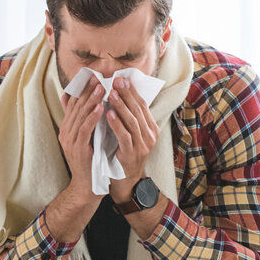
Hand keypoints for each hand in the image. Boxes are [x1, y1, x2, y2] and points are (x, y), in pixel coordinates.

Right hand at [58, 75, 104, 198]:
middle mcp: (66, 132)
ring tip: (101, 88)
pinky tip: (101, 108)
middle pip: (77, 107)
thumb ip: (80, 120)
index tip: (94, 77)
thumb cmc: (89, 161)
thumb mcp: (84, 138)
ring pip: (80, 116)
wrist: (86, 186)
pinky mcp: (78, 148)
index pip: (74, 104)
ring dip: (91, 101)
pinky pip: (85, 129)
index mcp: (67, 128)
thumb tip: (70, 99)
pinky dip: (92, 117)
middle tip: (99, 78)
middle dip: (88, 91)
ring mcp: (70, 140)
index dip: (83, 90)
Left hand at [105, 76, 159, 203]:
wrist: (124, 181)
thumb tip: (116, 94)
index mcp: (151, 128)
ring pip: (132, 121)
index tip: (121, 78)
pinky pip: (125, 136)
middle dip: (126, 94)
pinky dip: (116, 124)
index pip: (141, 105)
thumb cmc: (123, 154)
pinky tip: (108, 114)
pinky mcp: (132, 154)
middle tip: (115, 80)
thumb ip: (125, 117)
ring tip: (110, 93)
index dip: (131, 91)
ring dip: (121, 106)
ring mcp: (143, 146)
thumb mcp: (128, 134)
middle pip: (138, 110)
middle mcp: (150, 135)